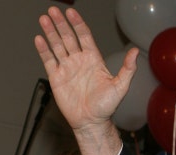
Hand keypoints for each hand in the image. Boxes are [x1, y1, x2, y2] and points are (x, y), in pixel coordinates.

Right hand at [34, 7, 136, 132]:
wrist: (91, 122)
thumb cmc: (107, 107)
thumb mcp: (120, 87)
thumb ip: (128, 69)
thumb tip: (135, 52)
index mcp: (94, 60)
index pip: (84, 36)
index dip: (78, 24)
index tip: (71, 12)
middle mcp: (79, 61)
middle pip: (68, 37)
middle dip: (61, 24)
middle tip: (53, 10)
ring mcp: (67, 68)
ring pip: (57, 46)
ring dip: (50, 32)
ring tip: (44, 19)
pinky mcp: (57, 78)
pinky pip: (49, 61)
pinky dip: (44, 50)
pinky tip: (39, 39)